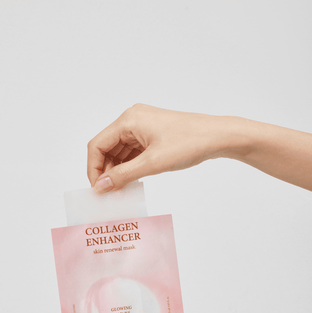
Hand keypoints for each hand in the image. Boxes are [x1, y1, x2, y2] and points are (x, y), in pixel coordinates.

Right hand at [87, 104, 311, 196]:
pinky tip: (131, 180)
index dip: (93, 169)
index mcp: (128, 120)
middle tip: (108, 193)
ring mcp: (142, 126)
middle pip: (106, 147)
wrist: (218, 136)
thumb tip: (101, 186)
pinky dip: (129, 166)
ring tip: (120, 190)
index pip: (97, 145)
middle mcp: (132, 119)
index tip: (98, 189)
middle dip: (105, 171)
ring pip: (119, 151)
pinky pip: (131, 151)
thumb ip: (124, 175)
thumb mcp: (152, 164)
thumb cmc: (189, 143)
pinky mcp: (151, 134)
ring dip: (117, 170)